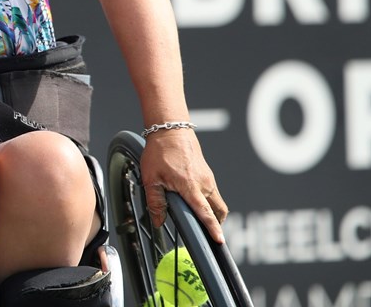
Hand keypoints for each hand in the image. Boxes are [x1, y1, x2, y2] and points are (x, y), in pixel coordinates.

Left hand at [140, 128, 227, 243]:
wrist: (170, 130)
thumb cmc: (160, 152)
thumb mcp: (151, 178)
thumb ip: (155, 202)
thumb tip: (158, 221)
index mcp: (191, 187)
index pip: (206, 213)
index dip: (213, 228)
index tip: (219, 241)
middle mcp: (204, 184)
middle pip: (219, 210)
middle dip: (216, 222)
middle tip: (208, 231)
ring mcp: (208, 178)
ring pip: (217, 201)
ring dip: (212, 211)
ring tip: (198, 216)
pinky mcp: (207, 173)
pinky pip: (212, 191)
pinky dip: (207, 199)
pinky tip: (193, 198)